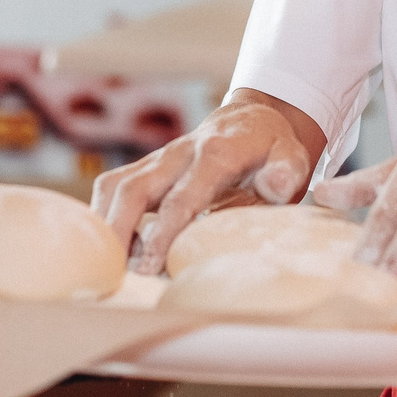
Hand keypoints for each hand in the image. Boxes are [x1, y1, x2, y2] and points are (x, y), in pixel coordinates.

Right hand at [92, 95, 313, 272]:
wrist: (250, 121)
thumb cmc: (271, 150)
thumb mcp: (292, 156)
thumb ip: (286, 170)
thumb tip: (276, 185)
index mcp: (215, 154)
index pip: (181, 198)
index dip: (163, 234)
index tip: (151, 266)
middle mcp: (177, 153)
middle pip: (133, 189)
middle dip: (117, 232)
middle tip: (115, 274)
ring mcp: (157, 159)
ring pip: (114, 187)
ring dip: (105, 226)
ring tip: (110, 266)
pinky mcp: (145, 168)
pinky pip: (112, 188)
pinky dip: (104, 218)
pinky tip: (115, 250)